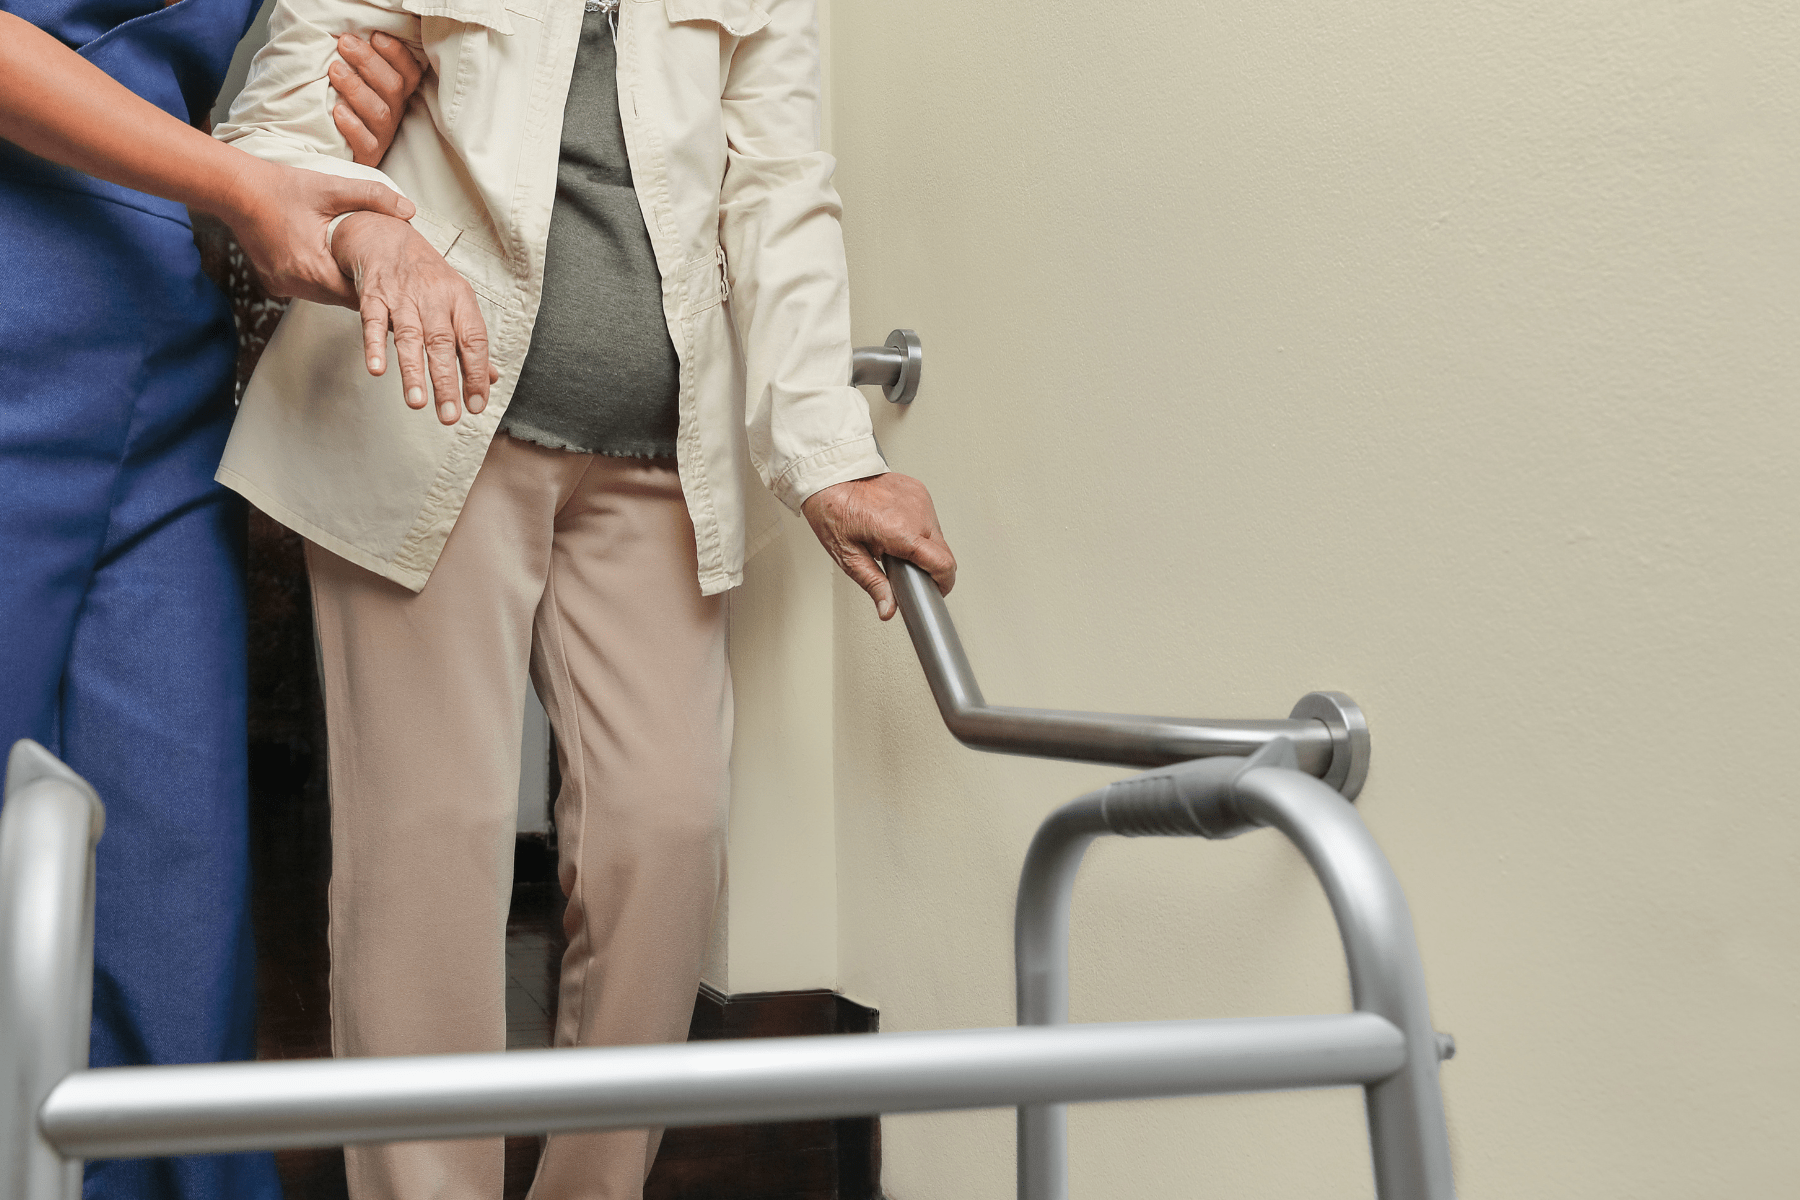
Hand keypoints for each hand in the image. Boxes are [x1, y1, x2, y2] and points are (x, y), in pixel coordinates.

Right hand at [218, 156, 415, 305]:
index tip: (396, 284)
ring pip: (325, 295)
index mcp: (312, 268)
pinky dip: (321, 278)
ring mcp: (282, 285)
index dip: (378, 289)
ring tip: (360, 269)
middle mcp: (295, 284)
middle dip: (362, 287)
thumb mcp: (331, 188)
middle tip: (385, 278)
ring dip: (341, 282)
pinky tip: (330, 262)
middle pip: (342, 298)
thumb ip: (373, 197)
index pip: (357, 295)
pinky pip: (307, 288)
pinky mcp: (274, 282)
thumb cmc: (281, 188)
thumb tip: (409, 210)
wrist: (236, 189)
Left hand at [327, 32, 422, 166]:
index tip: (375, 36)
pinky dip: (352, 126)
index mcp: (395, 93)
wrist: (327, 147)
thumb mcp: (356, 80)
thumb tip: (350, 33)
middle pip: (393, 87)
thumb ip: (361, 62)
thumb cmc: (340, 104)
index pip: (409, 72)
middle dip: (369, 62)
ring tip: (335, 71)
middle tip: (345, 44)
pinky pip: (365, 142)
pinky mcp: (367, 155)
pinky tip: (338, 110)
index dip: (397, 54)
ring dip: (357, 88)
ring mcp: (381, 134)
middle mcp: (393, 112)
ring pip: (379, 112)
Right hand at [332, 211, 496, 424]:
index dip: (477, 373)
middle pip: (442, 343)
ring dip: (413, 372)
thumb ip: (470, 342)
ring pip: (410, 337)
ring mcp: (402, 296)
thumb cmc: (426, 277)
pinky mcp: (373, 295)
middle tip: (450, 416)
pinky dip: (374, 346)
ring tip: (418, 402)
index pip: (474, 340)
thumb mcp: (456, 302)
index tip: (478, 404)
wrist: (385, 236)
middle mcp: (433, 297)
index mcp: (460, 299)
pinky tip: (377, 369)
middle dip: (447, 382)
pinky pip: (373, 322)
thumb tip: (492, 378)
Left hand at [802, 473, 955, 619]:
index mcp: (899, 530)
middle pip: (943, 551)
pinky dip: (919, 528)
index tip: (936, 591)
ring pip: (938, 535)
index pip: (942, 563)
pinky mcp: (919, 490)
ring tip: (897, 545)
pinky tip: (898, 527)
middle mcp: (915, 512)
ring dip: (925, 546)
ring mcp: (920, 498)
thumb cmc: (833, 510)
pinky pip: (929, 517)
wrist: (831, 477)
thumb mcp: (848, 556)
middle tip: (905, 568)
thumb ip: (874, 584)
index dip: (943, 583)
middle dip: (931, 566)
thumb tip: (887, 609)